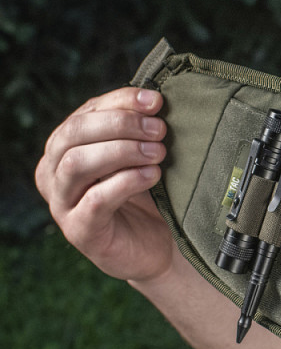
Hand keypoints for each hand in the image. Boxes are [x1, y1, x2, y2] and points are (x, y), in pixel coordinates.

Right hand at [36, 87, 173, 282]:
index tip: (156, 101)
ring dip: (122, 152)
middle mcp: (53, 173)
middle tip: (159, 129)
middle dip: (121, 124)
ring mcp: (62, 204)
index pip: (85, 112)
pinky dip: (126, 182)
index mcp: (64, 148)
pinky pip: (95, 200)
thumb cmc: (148, 200)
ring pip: (77, 164)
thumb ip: (138, 131)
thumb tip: (155, 98)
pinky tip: (152, 175)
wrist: (157, 249)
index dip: (120, 101)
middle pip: (74, 133)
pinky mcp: (80, 231)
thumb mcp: (141, 158)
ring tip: (158, 153)